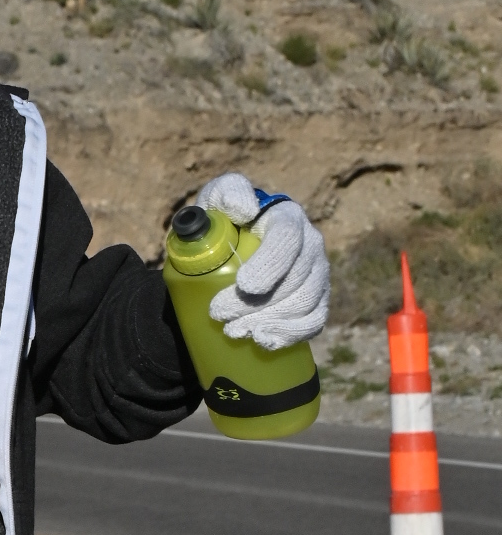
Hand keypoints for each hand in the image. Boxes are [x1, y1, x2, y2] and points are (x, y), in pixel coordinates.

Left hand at [195, 172, 329, 349]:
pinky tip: (265, 341)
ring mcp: (317, 274)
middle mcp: (311, 244)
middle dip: (258, 302)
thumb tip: (244, 209)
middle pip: (295, 278)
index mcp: (288, 218)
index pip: (288, 239)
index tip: (244, 285)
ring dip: (270, 322)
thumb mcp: (216, 199)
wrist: (230, 247)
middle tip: (219, 314)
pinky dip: (290, 335)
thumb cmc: (223, 220)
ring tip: (234, 331)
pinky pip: (314, 321)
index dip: (271, 263)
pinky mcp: (317, 300)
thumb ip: (227, 193)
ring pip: (305, 303)